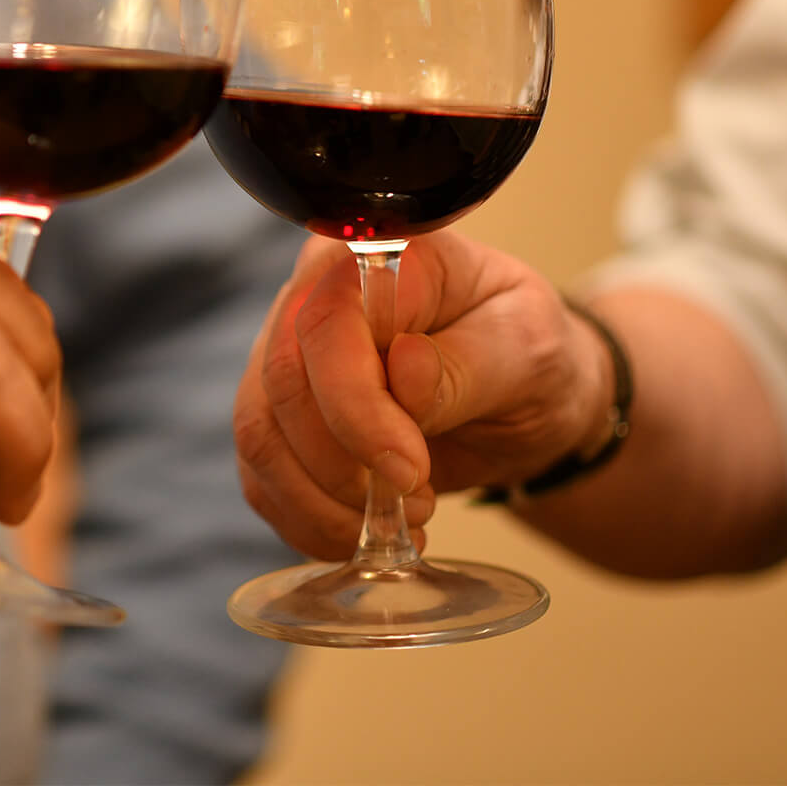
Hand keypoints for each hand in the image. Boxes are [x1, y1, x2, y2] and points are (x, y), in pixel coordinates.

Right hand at [233, 232, 613, 560]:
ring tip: (398, 519)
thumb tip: (404, 369)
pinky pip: (261, 475)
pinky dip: (307, 520)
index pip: (325, 324)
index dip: (356, 408)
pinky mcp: (279, 415)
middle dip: (342, 465)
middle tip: (416, 501)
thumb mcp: (527, 351)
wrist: (520, 398)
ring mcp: (285, 355)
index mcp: (374, 257)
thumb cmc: (526, 355)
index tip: (412, 470)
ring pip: (259, 433)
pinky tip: (363, 529)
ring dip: (322, 501)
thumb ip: (467, 362)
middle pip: (279, 383)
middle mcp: (312, 296)